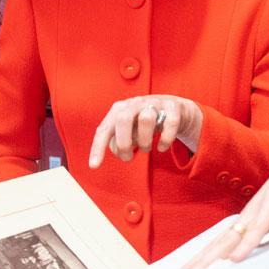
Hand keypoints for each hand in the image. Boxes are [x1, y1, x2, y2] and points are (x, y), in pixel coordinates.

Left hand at [88, 95, 203, 166]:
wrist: (174, 109)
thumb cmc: (145, 123)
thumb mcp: (129, 130)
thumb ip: (118, 141)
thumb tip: (118, 151)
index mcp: (120, 109)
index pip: (104, 128)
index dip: (98, 147)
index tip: (94, 166)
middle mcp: (135, 103)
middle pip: (123, 119)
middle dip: (124, 143)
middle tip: (128, 158)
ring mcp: (155, 103)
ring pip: (146, 119)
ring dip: (144, 141)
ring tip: (146, 148)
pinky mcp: (173, 107)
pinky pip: (170, 123)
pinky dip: (165, 140)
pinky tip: (161, 147)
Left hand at [184, 132, 268, 268]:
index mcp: (255, 213)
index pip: (227, 237)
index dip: (212, 252)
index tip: (197, 266)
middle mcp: (252, 212)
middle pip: (221, 240)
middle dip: (202, 258)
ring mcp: (261, 208)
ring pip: (232, 237)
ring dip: (214, 255)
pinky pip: (258, 229)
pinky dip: (246, 244)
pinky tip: (235, 259)